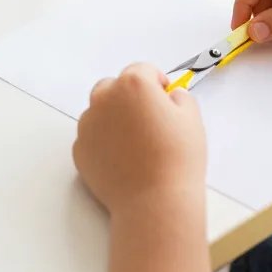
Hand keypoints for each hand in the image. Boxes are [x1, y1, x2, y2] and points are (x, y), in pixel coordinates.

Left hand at [73, 63, 205, 214]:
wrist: (154, 201)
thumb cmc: (176, 159)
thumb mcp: (191, 119)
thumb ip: (180, 98)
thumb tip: (171, 96)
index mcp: (132, 85)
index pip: (142, 70)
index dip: (156, 81)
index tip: (163, 94)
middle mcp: (104, 99)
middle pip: (113, 86)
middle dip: (128, 96)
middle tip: (148, 118)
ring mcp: (87, 125)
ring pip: (99, 111)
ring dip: (114, 118)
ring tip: (136, 142)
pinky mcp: (80, 149)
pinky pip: (92, 137)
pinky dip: (104, 142)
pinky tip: (123, 158)